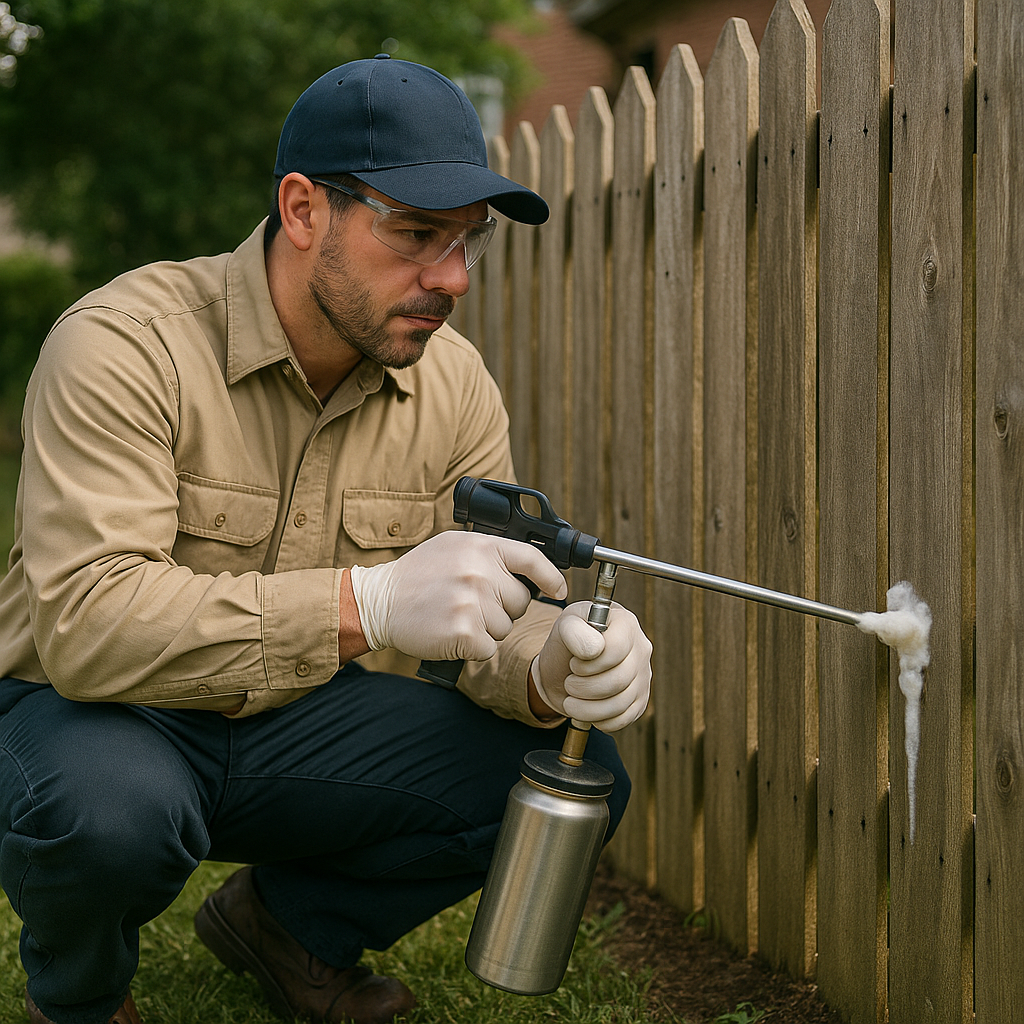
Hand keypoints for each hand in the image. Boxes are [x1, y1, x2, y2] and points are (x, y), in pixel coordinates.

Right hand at [349, 531, 566, 660]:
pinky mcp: (464, 632)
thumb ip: (490, 553)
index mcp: (480, 546)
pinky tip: (452, 634)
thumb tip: (532, 569)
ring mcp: (472, 602)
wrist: (380, 601)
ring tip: (455, 615)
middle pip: (520, 601)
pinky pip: (488, 648)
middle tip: (470, 603)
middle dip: (502, 608)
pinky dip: (473, 648)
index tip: (559, 589)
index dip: (551, 576)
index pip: (531, 558)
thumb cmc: (419, 575)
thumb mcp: (454, 547)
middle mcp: (479, 571)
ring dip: (486, 629)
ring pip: (505, 627)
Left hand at [533, 601, 651, 731]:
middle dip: (584, 687)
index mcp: (625, 623)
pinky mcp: (640, 700)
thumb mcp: (563, 627)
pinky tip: (586, 709)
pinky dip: (598, 720)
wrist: (563, 669)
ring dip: (586, 708)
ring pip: (620, 703)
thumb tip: (594, 649)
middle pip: (618, 680)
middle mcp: (641, 648)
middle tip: (569, 683)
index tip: (573, 663)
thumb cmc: (566, 643)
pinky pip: (623, 719)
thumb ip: (574, 630)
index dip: (590, 663)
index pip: (616, 648)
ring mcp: (643, 676)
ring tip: (571, 698)